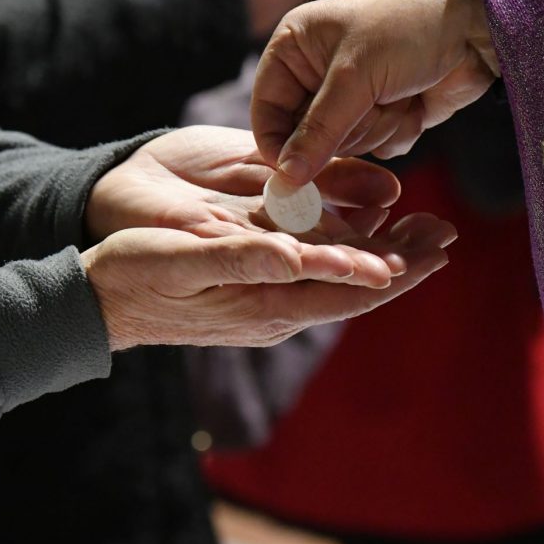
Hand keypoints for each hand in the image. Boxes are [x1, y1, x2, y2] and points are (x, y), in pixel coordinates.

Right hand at [82, 125, 457, 349]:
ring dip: (384, 257)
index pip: (349, 290)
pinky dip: (349, 257)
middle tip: (445, 232)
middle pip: (356, 291)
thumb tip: (296, 255)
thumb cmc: (133, 274)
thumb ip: (238, 257)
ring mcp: (269, 307)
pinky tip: (360, 237)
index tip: (438, 247)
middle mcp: (278, 312)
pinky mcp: (257, 295)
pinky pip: (317, 279)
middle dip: (405, 262)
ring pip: (340, 284)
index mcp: (267, 303)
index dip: (397, 269)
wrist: (97, 305)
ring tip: (420, 230)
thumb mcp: (179, 258)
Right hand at [251, 0, 499, 184]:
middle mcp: (316, 73)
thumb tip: (286, 177)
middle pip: (306, 139)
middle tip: (373, 103)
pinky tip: (415, 103)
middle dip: (346, 129)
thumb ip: (318, 129)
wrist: (479, 27)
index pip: (266, 111)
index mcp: (293, 48)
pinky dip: (399, 131)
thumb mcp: (355, 76)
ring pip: (346, 148)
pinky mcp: (384, 115)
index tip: (297, 173)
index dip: (280, 145)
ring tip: (398, 93)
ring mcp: (352, 97)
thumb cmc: (409, 29)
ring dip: (377, 127)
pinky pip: (377, 149)